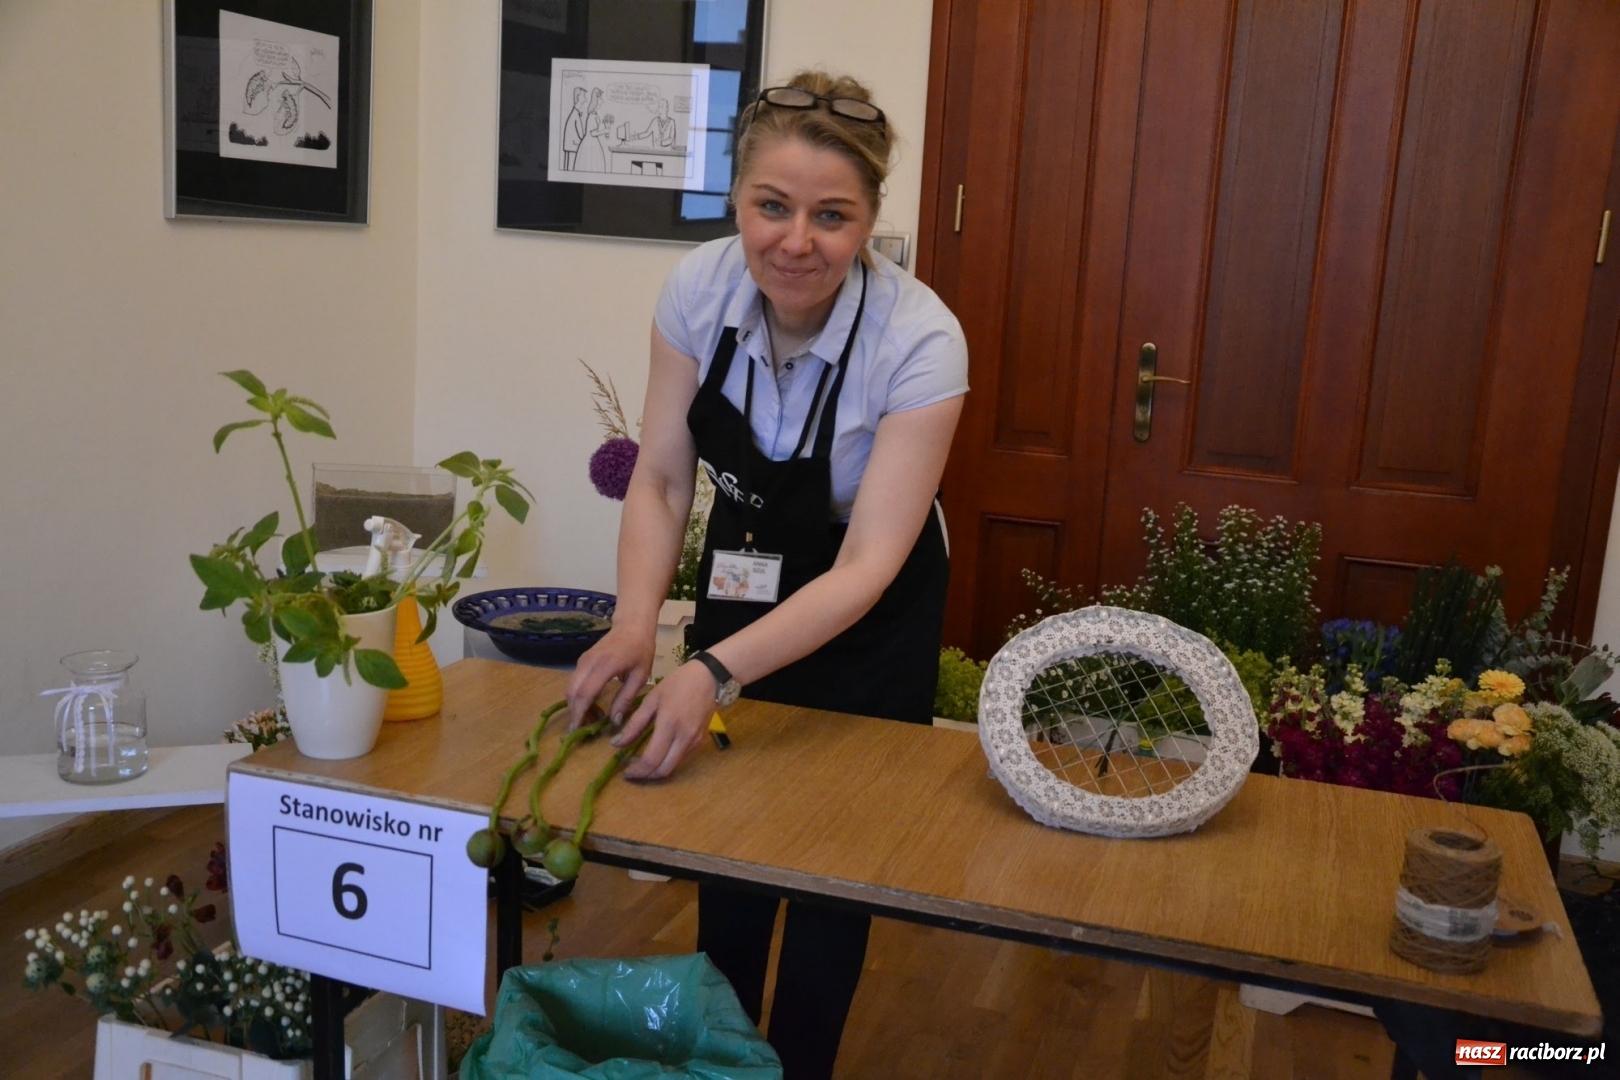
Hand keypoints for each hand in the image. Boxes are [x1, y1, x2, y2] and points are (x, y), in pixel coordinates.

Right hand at [566, 627, 653, 729]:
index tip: (578, 730)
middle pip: (572, 692)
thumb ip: (625, 699)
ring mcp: (583, 660)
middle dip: (575, 712)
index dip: (580, 713)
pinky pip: (575, 681)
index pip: (585, 693)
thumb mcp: (640, 676)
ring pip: (571, 687)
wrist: (632, 626)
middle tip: (584, 729)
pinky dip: (578, 696)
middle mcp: (589, 662)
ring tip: (592, 718)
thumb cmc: (641, 650)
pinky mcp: (582, 660)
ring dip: (577, 705)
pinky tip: (592, 704)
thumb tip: (614, 722)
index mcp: (605, 666)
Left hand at [616, 660, 716, 779]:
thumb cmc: (677, 684)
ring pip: (673, 767)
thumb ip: (634, 723)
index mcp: (669, 724)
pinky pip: (681, 759)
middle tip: (633, 770)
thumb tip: (617, 743)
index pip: (651, 759)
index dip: (637, 770)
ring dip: (656, 770)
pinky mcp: (700, 741)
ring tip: (642, 761)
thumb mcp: (651, 699)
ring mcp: (694, 741)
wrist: (708, 677)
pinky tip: (659, 752)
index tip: (625, 771)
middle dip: (646, 776)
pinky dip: (667, 761)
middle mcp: (684, 737)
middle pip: (663, 770)